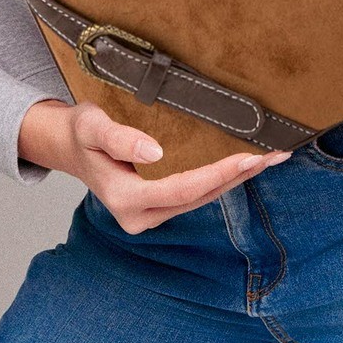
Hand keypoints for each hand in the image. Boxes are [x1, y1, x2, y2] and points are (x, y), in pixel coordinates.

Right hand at [18, 98, 289, 233]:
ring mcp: (151, 213)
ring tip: (269, 158)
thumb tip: (156, 151)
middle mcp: (141, 215)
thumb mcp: (91, 127)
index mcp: (125, 200)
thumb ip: (119, 138)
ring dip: (235, 178)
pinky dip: (221, 178)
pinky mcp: (159, 205)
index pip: (181, 188)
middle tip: (274, 155)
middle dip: (237, 176)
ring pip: (202, 197)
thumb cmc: (79, 133)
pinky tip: (243, 166)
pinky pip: (196, 193)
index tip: (248, 158)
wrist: (68, 145)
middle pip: (199, 196)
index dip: (217, 174)